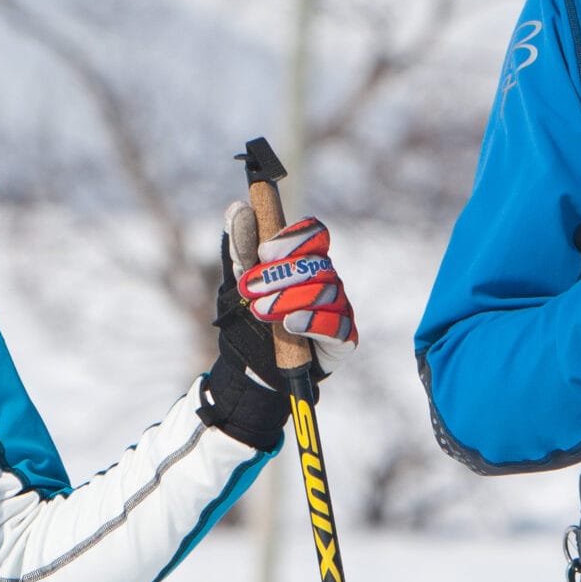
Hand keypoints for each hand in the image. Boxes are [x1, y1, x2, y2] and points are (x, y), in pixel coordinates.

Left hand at [199, 203, 356, 448]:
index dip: (293, 239)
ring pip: (326, 291)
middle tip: (250, 289)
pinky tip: (291, 325)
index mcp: (304, 261)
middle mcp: (326, 280)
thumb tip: (238, 209)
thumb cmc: (249, 322)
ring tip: (262, 311)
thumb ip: (239, 249)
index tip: (264, 253)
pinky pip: (337, 325)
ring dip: (290, 299)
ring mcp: (338, 308)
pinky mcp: (343, 339)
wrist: (252, 372)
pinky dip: (314, 322)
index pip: (315, 234)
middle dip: (280, 274)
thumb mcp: (236, 285)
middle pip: (317, 263)